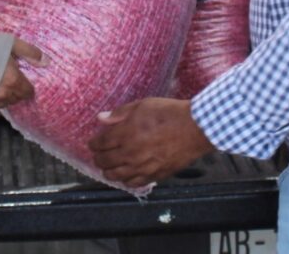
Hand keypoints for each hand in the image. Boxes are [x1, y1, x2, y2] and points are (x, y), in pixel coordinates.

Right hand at [0, 38, 44, 109]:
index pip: (28, 92)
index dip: (28, 86)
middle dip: (17, 90)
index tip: (24, 80)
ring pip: (3, 103)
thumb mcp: (9, 43)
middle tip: (11, 80)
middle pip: (16, 98)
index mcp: (13, 81)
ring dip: (5, 96)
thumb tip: (45, 62)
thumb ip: (29, 53)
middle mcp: (2, 95)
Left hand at [88, 98, 215, 188]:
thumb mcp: (143, 105)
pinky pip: (133, 183)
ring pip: (115, 175)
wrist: (195, 128)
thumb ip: (120, 113)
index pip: (100, 143)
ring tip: (108, 168)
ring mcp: (142, 166)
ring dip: (108, 171)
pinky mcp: (154, 175)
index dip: (93, 144)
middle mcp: (130, 153)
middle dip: (98, 157)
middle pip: (104, 161)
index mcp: (125, 134)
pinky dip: (126, 180)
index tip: (93, 143)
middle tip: (98, 155)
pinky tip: (125, 176)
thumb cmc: (170, 113)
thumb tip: (101, 118)